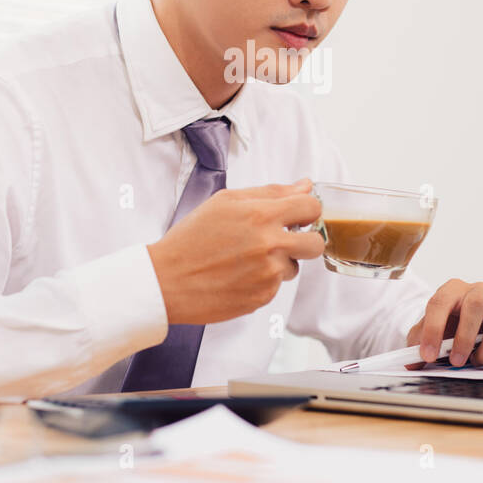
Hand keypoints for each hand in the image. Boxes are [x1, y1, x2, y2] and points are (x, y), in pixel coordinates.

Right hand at [147, 178, 324, 324]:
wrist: (167, 280)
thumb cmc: (191, 238)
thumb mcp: (225, 202)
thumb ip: (270, 192)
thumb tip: (304, 185)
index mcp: (261, 215)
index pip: (311, 207)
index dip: (308, 210)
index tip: (299, 216)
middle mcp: (270, 245)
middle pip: (316, 243)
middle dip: (305, 240)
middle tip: (284, 240)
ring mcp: (268, 274)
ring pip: (294, 267)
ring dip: (279, 263)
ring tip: (246, 260)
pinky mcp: (263, 297)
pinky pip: (276, 286)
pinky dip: (263, 281)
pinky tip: (239, 275)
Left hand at [406, 279, 482, 367]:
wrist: (474, 321)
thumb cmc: (450, 324)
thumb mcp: (428, 330)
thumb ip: (418, 344)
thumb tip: (412, 363)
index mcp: (452, 290)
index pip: (440, 303)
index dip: (433, 330)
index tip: (427, 355)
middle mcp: (479, 291)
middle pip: (475, 306)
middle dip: (465, 338)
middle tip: (456, 362)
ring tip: (475, 362)